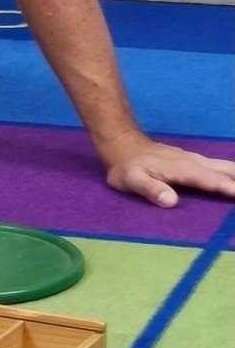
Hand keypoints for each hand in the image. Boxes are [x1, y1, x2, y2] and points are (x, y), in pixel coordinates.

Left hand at [104, 135, 234, 207]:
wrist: (123, 145)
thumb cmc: (126, 167)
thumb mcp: (131, 180)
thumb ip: (151, 189)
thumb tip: (171, 201)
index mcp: (184, 170)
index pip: (212, 181)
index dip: (229, 189)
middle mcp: (196, 163)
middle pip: (227, 172)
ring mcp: (197, 161)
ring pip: (227, 167)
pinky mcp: (196, 161)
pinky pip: (221, 166)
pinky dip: (234, 172)